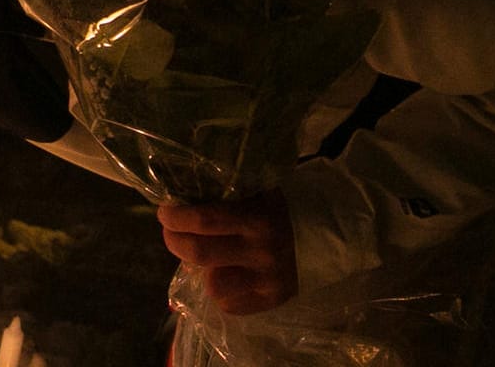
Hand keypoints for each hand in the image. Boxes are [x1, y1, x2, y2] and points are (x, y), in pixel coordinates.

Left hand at [157, 190, 297, 314]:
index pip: (202, 220)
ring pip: (212, 285)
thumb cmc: (282, 207)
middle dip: (174, 241)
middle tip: (171, 232)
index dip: (175, 217)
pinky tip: (224, 273)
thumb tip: (180, 201)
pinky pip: (230, 304)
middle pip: (198, 253)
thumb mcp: (257, 191)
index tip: (165, 212)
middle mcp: (261, 252)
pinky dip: (221, 290)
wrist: (329, 233)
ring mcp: (268, 280)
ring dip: (200, 271)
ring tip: (203, 257)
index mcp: (257, 218)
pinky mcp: (273, 300)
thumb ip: (225, 196)